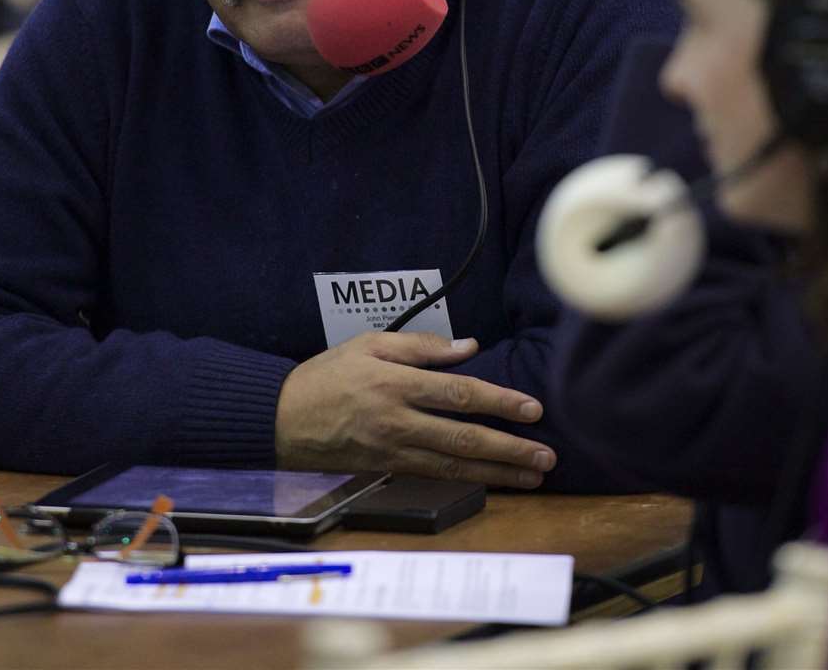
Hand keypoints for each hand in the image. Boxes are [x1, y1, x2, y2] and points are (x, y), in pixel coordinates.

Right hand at [274, 332, 556, 488]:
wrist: (281, 419)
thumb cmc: (327, 375)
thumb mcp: (369, 344)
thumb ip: (421, 346)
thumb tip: (468, 347)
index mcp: (394, 383)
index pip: (457, 394)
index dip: (498, 402)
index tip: (532, 408)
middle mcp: (397, 421)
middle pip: (463, 437)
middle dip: (509, 447)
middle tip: (547, 454)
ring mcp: (392, 450)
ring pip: (455, 465)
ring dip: (498, 472)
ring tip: (534, 475)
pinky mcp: (386, 469)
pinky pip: (435, 476)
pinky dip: (468, 481)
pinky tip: (495, 481)